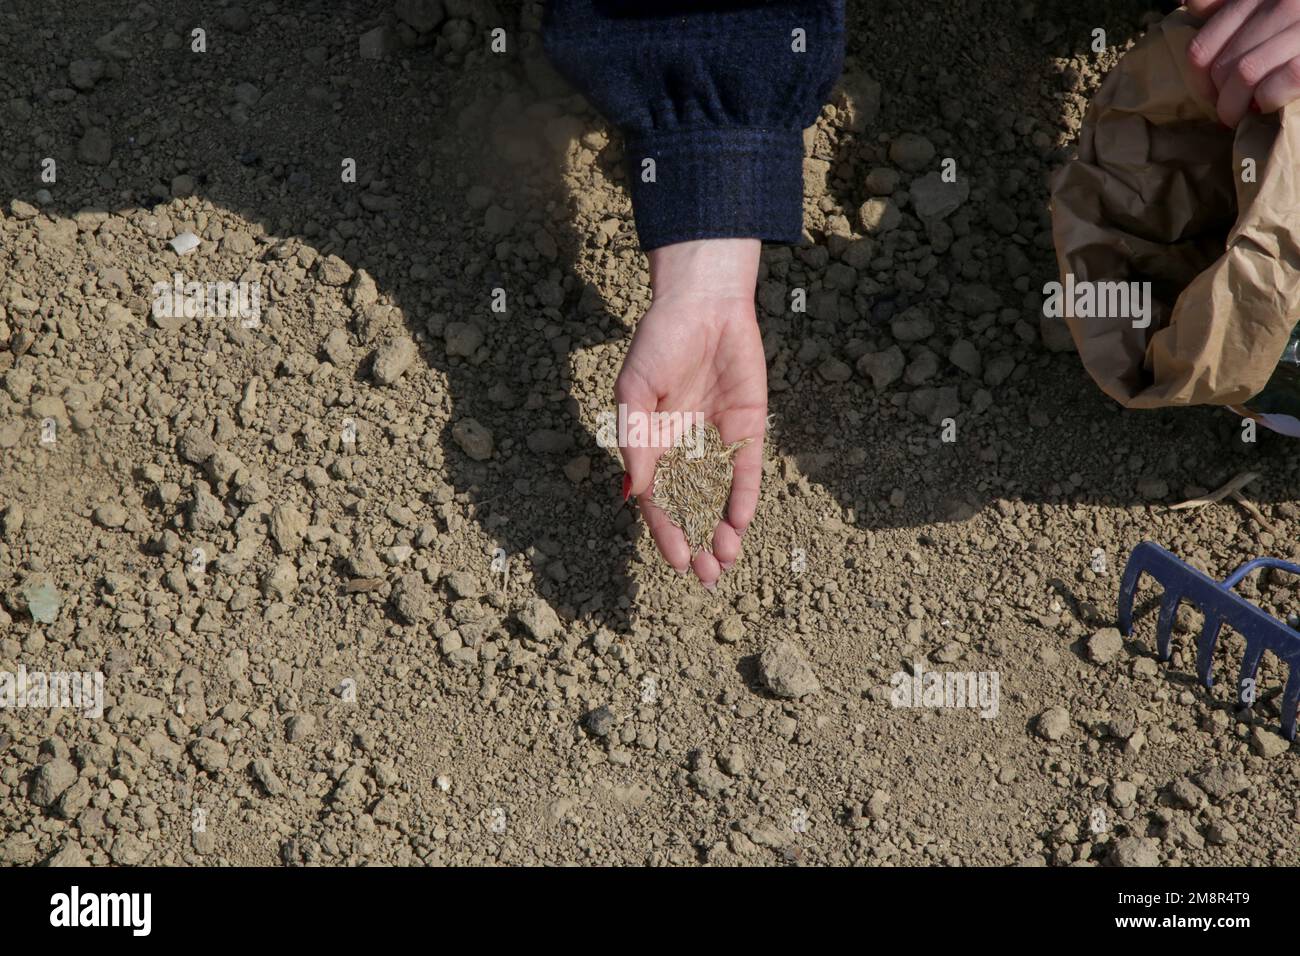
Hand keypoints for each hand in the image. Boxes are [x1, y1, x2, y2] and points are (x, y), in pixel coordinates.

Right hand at [616, 238, 765, 587]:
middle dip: (698, 541)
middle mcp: (685, 450)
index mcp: (653, 445)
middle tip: (707, 574)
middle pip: (692, 507)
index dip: (666, 532)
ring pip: (721, 496)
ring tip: (726, 558)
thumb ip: (637, 441)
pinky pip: (746, 471)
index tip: (675, 560)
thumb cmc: (659, 341)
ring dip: (723, 529)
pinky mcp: (748, 428)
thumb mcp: (637, 391)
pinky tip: (742, 523)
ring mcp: (717, 441)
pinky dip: (744, 497)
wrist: (704, 303)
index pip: (660, 501)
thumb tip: (637, 492)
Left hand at [1186, 0, 1299, 126]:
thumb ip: (1231, 0)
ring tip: (1244, 114)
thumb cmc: (1298, 21)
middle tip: (1230, 109)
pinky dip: (1269, 99)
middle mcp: (1283, 3)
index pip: (1203, 46)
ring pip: (1244, 73)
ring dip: (1238, 105)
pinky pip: (1280, 81)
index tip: (1210, 93)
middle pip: (1222, 65)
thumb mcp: (1270, 1)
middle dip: (1220, 98)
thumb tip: (1193, 4)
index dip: (1198, 80)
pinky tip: (1272, 102)